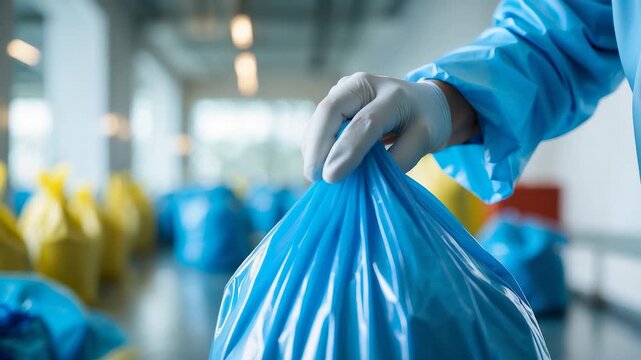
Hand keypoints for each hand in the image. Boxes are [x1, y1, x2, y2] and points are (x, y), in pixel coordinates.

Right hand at [302, 72, 451, 182]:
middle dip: (317, 146)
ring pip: (318, 117)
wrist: (421, 101)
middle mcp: (362, 84)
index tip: (332, 178)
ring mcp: (344, 89)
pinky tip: (318, 163)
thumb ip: (401, 158)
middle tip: (315, 177)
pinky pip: (318, 123)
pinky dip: (315, 145)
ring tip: (315, 176)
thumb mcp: (425, 140)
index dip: (346, 150)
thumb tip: (367, 178)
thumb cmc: (425, 121)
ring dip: (312, 147)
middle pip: (330, 110)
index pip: (365, 122)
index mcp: (391, 93)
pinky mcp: (334, 100)